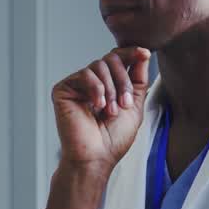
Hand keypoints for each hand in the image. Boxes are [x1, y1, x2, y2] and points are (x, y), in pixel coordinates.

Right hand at [51, 47, 150, 173]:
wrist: (96, 156)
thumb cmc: (113, 139)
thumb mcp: (134, 106)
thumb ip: (138, 79)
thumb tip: (143, 53)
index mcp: (107, 85)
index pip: (118, 58)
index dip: (131, 53)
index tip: (145, 53)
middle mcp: (91, 82)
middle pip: (111, 59)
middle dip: (123, 80)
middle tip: (124, 103)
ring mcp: (77, 85)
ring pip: (99, 65)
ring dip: (111, 89)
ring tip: (110, 111)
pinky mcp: (63, 89)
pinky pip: (85, 74)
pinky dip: (96, 89)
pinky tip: (97, 105)